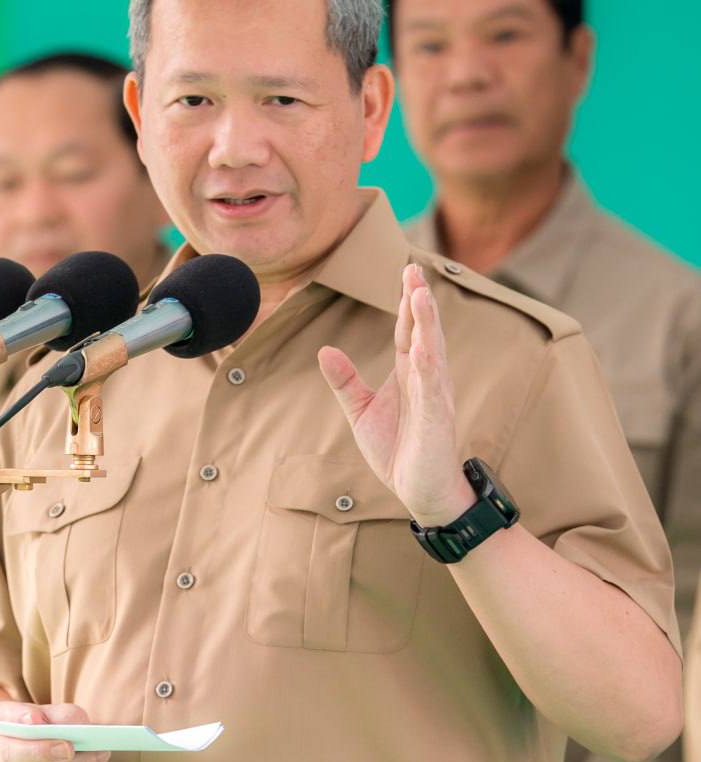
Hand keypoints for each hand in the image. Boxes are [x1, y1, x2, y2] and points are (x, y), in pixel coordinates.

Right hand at [0, 701, 109, 761]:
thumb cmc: (41, 734)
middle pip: (10, 756)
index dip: (18, 718)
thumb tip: (80, 724)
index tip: (38, 718)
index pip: (3, 719)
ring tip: (97, 755)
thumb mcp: (49, 716)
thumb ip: (62, 716)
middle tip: (70, 748)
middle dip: (43, 751)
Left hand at [318, 262, 472, 524]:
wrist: (422, 492)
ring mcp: (434, 398)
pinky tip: (425, 349)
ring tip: (421, 295)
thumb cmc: (398, 449)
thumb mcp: (362, 411)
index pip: (407, 331)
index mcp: (409, 374)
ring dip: (427, 325)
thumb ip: (345, 381)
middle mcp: (426, 379)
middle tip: (414, 268)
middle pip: (423, 332)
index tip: (406, 271)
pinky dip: (430, 369)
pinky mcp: (437, 422)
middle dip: (419, 301)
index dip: (406, 302)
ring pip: (432, 353)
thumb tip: (325, 350)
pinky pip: (433, 391)